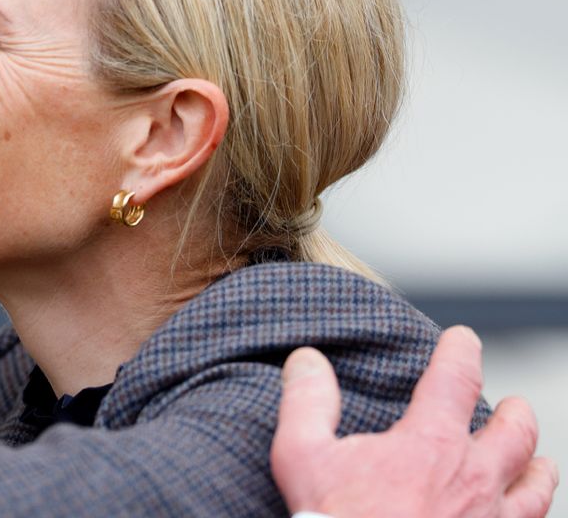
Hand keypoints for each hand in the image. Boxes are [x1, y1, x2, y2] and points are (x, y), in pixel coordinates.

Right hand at [271, 325, 557, 517]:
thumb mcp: (302, 455)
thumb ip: (308, 402)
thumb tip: (307, 360)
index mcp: (429, 444)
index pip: (456, 379)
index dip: (461, 351)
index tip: (463, 340)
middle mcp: (473, 479)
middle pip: (515, 433)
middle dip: (516, 414)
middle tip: (513, 407)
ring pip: (535, 487)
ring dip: (537, 468)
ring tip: (537, 462)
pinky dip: (531, 513)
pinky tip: (520, 514)